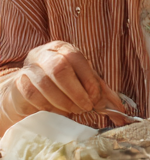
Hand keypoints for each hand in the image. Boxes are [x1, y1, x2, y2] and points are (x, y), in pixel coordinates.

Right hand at [4, 41, 121, 119]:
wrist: (26, 94)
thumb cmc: (60, 86)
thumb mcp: (82, 84)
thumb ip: (101, 94)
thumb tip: (121, 110)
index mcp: (63, 49)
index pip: (77, 58)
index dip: (88, 79)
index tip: (95, 98)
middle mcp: (44, 54)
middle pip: (60, 69)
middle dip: (76, 92)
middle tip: (85, 107)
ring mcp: (29, 68)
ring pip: (46, 84)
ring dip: (64, 102)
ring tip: (73, 111)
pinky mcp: (18, 84)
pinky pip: (33, 96)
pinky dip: (49, 107)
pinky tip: (56, 111)